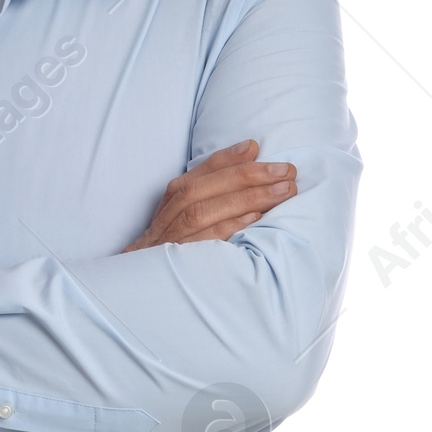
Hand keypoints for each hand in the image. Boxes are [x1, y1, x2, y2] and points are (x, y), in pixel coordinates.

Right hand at [123, 139, 295, 251]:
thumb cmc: (180, 244)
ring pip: (202, 212)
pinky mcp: (179, 263)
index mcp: (172, 200)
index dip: (227, 159)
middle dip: (246, 176)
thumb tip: (250, 149)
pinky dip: (228, 227)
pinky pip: (203, 242)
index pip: (199, 173)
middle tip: (285, 172)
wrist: (146, 283)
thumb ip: (218, 182)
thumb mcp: (192, 210)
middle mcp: (168, 217)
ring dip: (245, 199)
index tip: (256, 148)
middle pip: (201, 189)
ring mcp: (170, 240)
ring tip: (282, 192)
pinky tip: (256, 219)